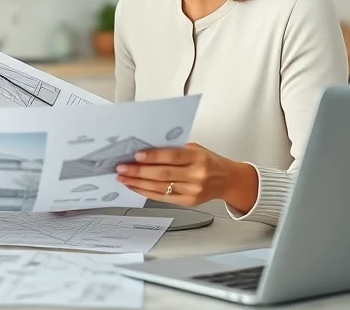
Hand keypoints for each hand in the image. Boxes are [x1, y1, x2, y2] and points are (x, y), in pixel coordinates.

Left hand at [115, 143, 258, 211]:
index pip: (172, 156)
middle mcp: (196, 175)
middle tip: (121, 168)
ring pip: (160, 187)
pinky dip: (146, 192)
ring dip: (138, 183)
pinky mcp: (188, 202)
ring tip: (123, 178)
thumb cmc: (209, 161)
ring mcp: (192, 191)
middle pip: (162, 174)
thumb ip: (174, 150)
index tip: (136, 155)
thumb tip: (146, 150)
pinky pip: (163, 198)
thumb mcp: (196, 149)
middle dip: (138, 171)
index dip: (153, 156)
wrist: (228, 180)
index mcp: (198, 158)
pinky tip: (135, 187)